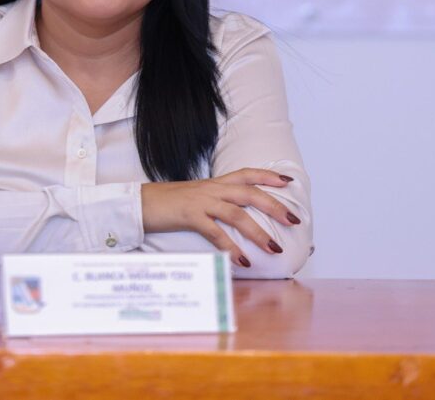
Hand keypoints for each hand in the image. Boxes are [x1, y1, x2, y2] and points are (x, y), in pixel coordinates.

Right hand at [141, 168, 300, 267]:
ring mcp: (201, 201)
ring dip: (258, 232)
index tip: (288, 182)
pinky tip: (242, 261)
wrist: (140, 202)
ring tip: (274, 249)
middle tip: (293, 220)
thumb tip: (235, 216)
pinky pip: (215, 232)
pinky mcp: (190, 216)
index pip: (247, 173)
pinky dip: (231, 247)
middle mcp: (212, 189)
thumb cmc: (168, 203)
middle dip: (275, 206)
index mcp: (215, 183)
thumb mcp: (196, 197)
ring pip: (237, 214)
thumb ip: (216, 203)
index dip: (268, 176)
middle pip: (250, 193)